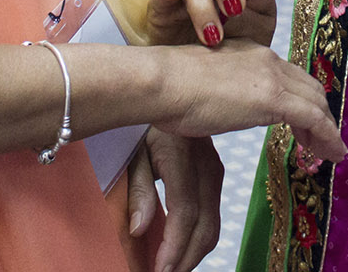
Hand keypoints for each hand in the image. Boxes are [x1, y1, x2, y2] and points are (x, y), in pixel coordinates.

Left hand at [127, 129, 221, 271]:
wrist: (163, 94)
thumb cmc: (140, 123)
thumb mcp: (132, 152)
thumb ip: (137, 190)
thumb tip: (139, 230)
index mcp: (182, 155)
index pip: (184, 212)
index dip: (174, 246)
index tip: (159, 270)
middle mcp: (205, 164)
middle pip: (206, 225)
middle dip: (187, 258)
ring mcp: (214, 169)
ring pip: (213, 224)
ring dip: (194, 252)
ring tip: (171, 267)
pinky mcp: (216, 173)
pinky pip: (213, 214)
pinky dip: (199, 237)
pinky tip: (181, 247)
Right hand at [153, 38, 345, 163]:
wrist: (162, 82)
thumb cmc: (169, 88)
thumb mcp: (205, 85)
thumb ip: (224, 92)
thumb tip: (228, 107)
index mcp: (249, 53)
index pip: (288, 76)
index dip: (302, 100)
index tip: (303, 124)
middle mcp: (265, 59)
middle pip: (308, 86)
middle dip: (319, 113)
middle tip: (320, 140)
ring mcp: (271, 77)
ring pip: (316, 101)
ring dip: (327, 128)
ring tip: (329, 152)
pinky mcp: (274, 98)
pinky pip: (314, 119)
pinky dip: (329, 136)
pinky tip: (332, 154)